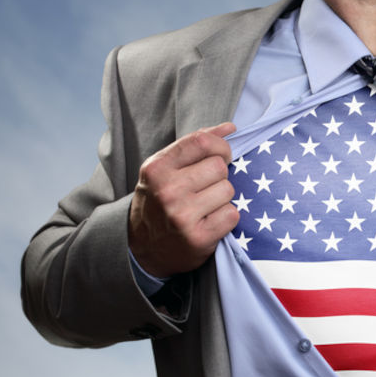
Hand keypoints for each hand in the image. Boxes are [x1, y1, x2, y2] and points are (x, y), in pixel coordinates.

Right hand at [129, 122, 238, 277]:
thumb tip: (230, 128)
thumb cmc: (159, 202)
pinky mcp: (198, 238)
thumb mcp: (165, 169)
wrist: (143, 248)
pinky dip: (226, 217)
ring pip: (228, 190)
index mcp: (157, 168)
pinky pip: (232, 214)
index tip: (222, 155)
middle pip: (219, 167)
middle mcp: (167, 190)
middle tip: (206, 188)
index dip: (221, 146)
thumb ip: (194, 146)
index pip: (201, 142)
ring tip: (205, 206)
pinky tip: (210, 221)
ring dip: (223, 198)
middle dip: (220, 176)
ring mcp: (182, 215)